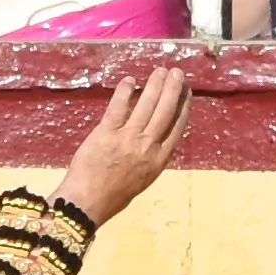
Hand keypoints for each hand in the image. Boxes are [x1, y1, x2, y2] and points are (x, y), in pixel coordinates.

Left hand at [58, 65, 190, 221]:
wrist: (87, 203)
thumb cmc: (112, 196)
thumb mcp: (142, 179)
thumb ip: (150, 158)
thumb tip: (154, 138)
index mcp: (159, 160)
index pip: (177, 127)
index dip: (183, 107)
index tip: (187, 92)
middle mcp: (147, 146)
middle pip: (165, 111)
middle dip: (173, 89)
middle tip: (177, 73)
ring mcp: (128, 138)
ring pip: (146, 105)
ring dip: (155, 85)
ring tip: (160, 71)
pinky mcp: (106, 132)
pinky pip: (119, 106)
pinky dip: (125, 91)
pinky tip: (130, 80)